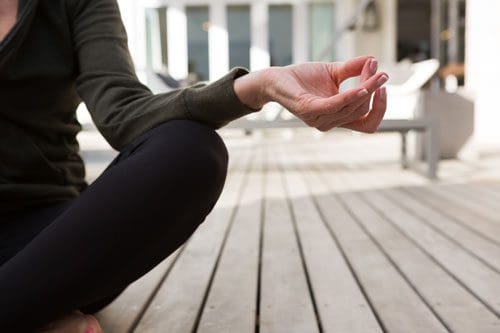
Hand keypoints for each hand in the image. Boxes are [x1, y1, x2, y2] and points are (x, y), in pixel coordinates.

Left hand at [256, 56, 387, 132]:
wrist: (276, 78)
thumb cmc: (303, 78)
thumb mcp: (333, 72)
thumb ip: (353, 68)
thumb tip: (374, 60)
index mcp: (338, 117)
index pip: (368, 123)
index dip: (380, 107)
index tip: (382, 82)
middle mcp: (330, 122)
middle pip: (363, 111)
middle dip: (374, 89)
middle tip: (378, 69)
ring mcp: (319, 119)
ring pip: (353, 109)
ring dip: (367, 89)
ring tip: (373, 71)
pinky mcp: (309, 110)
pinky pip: (335, 106)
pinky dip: (351, 97)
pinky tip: (361, 87)